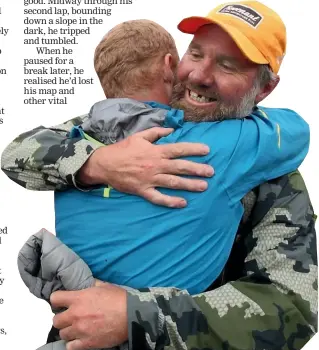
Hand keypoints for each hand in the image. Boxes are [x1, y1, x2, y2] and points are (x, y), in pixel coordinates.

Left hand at [50, 284, 127, 349]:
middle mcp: (75, 315)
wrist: (131, 315)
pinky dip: (73, 345)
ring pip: (62, 335)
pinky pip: (70, 348)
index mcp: (78, 298)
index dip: (57, 301)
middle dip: (62, 319)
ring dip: (68, 332)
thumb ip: (91, 286)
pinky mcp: (88, 343)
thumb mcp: (104, 286)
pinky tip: (79, 341)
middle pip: (56, 320)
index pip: (55, 299)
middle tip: (70, 319)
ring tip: (76, 331)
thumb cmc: (119, 298)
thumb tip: (87, 285)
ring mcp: (80, 330)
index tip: (61, 304)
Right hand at [77, 127, 213, 207]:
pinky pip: (158, 197)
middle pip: (180, 167)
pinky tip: (182, 203)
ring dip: (189, 185)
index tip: (207, 150)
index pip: (178, 149)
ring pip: (173, 183)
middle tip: (211, 172)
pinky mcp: (143, 190)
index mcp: (155, 151)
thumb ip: (156, 132)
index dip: (193, 149)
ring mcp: (150, 179)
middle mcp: (155, 165)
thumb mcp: (139, 136)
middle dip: (197, 169)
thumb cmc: (122, 150)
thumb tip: (171, 130)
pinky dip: (170, 201)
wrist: (104, 164)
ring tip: (204, 186)